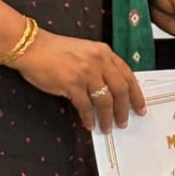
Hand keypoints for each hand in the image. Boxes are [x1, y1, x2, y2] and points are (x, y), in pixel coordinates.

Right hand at [13, 28, 145, 133]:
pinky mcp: (72, 83)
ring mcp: (86, 72)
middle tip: (124, 122)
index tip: (140, 108)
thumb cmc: (58, 50)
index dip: (136, 94)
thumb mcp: (86, 51)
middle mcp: (98, 61)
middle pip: (120, 89)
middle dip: (124, 109)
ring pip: (105, 100)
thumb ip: (100, 65)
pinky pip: (86, 106)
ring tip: (106, 128)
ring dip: (107, 118)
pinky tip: (89, 124)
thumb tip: (112, 89)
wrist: (33, 47)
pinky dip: (89, 118)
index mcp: (104, 52)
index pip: (128, 75)